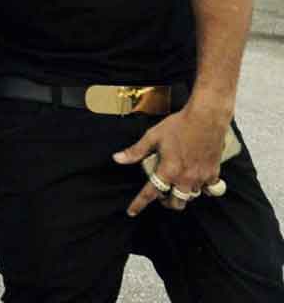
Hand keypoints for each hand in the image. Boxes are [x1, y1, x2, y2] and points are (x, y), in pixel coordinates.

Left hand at [113, 105, 231, 214]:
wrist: (206, 118)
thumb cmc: (179, 125)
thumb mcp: (153, 136)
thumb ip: (136, 151)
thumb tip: (117, 159)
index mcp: (168, 170)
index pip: (150, 193)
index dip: (139, 204)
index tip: (131, 212)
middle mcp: (185, 178)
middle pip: (175, 202)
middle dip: (166, 201)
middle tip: (161, 193)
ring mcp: (201, 177)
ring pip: (191, 197)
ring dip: (182, 195)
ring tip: (176, 186)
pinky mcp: (213, 173)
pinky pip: (208, 190)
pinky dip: (202, 189)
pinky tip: (196, 182)